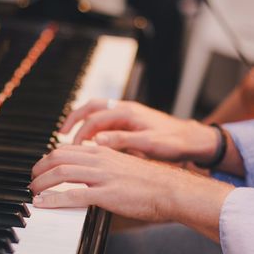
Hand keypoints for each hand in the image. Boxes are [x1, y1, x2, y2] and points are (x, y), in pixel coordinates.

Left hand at [30, 145, 232, 239]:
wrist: (171, 189)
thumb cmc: (151, 182)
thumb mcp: (124, 166)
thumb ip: (106, 166)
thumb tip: (91, 174)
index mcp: (103, 152)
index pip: (66, 149)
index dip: (49, 158)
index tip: (41, 168)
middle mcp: (100, 160)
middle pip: (58, 158)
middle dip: (39, 169)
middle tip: (31, 179)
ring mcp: (102, 176)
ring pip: (61, 174)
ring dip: (41, 183)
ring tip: (32, 192)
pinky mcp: (106, 194)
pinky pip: (72, 196)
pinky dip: (53, 199)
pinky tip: (42, 204)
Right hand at [60, 99, 218, 162]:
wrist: (193, 140)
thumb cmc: (174, 142)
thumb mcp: (148, 144)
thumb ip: (122, 141)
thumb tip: (97, 142)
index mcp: (128, 113)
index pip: (95, 118)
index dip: (80, 132)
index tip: (71, 146)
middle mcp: (126, 110)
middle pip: (91, 108)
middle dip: (74, 119)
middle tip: (61, 134)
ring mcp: (128, 115)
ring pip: (97, 114)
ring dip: (83, 124)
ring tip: (71, 138)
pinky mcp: (131, 123)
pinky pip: (106, 122)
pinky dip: (94, 130)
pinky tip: (91, 143)